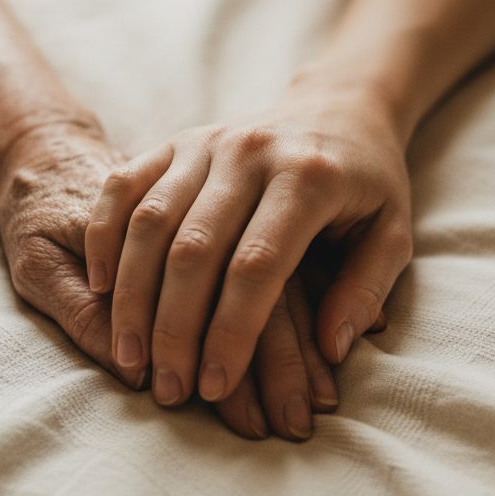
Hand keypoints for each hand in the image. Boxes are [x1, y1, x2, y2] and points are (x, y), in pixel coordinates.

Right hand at [0, 119, 343, 439]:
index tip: (215, 387)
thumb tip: (332, 348)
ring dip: (133, 295)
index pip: (258, 265)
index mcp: (308, 178)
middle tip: (167, 389)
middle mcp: (251, 153)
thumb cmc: (368, 181)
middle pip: (194, 248)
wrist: (339, 106)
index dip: (232, 331)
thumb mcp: (393, 233)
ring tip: (129, 356)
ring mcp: (208, 141)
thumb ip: (366, 290)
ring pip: (151, 220)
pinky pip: (125, 186)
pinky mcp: (178, 140)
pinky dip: (104, 235)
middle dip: (174, 328)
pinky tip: (101, 288)